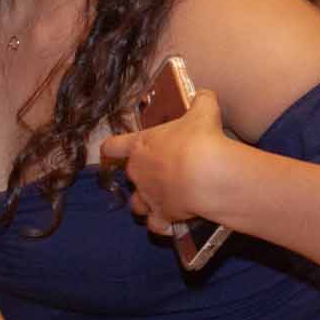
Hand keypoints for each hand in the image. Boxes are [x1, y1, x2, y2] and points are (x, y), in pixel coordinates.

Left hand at [99, 88, 233, 235]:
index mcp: (140, 146)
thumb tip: (204, 94)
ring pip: (136, 205)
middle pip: (129, 176)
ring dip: (145, 203)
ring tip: (161, 200)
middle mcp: (138, 173)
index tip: (113, 151)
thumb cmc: (199, 139)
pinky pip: (156, 226)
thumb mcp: (203, 112)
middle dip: (142, 175)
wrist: (207, 174)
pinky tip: (171, 223)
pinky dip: (161, 225)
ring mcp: (148, 197)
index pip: (113, 147)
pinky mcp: (163, 216)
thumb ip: (201, 101)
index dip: (112, 149)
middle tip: (164, 170)